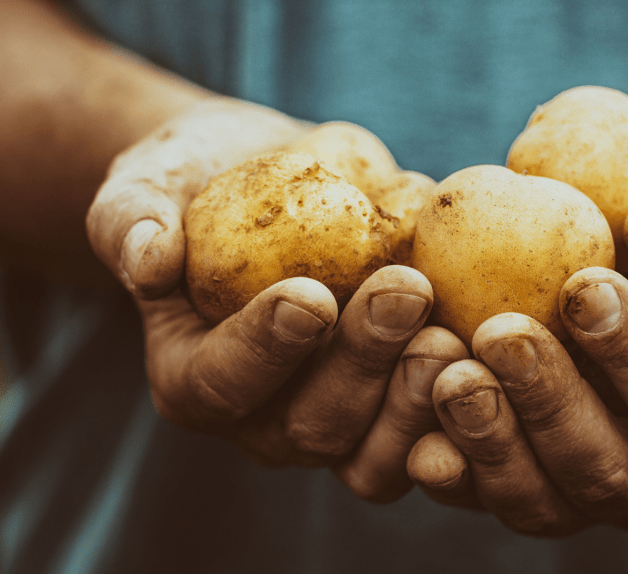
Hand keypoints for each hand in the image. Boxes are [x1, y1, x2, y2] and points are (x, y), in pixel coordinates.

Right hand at [87, 98, 458, 497]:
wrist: (268, 176)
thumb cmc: (197, 179)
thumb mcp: (147, 180)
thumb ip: (131, 218)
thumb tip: (148, 255)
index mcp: (194, 375)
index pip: (222, 383)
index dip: (265, 349)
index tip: (309, 295)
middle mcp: (264, 416)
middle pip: (313, 425)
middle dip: (363, 362)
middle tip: (406, 291)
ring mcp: (338, 416)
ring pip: (377, 450)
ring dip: (420, 397)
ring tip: (455, 331)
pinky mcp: (395, 400)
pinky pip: (434, 430)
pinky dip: (467, 400)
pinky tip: (496, 346)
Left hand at [406, 136, 627, 535]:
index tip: (584, 288)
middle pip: (609, 473)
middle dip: (551, 407)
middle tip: (500, 334)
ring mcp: (589, 489)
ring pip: (541, 500)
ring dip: (490, 442)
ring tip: (449, 370)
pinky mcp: (524, 477)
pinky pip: (481, 489)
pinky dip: (446, 458)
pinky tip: (412, 409)